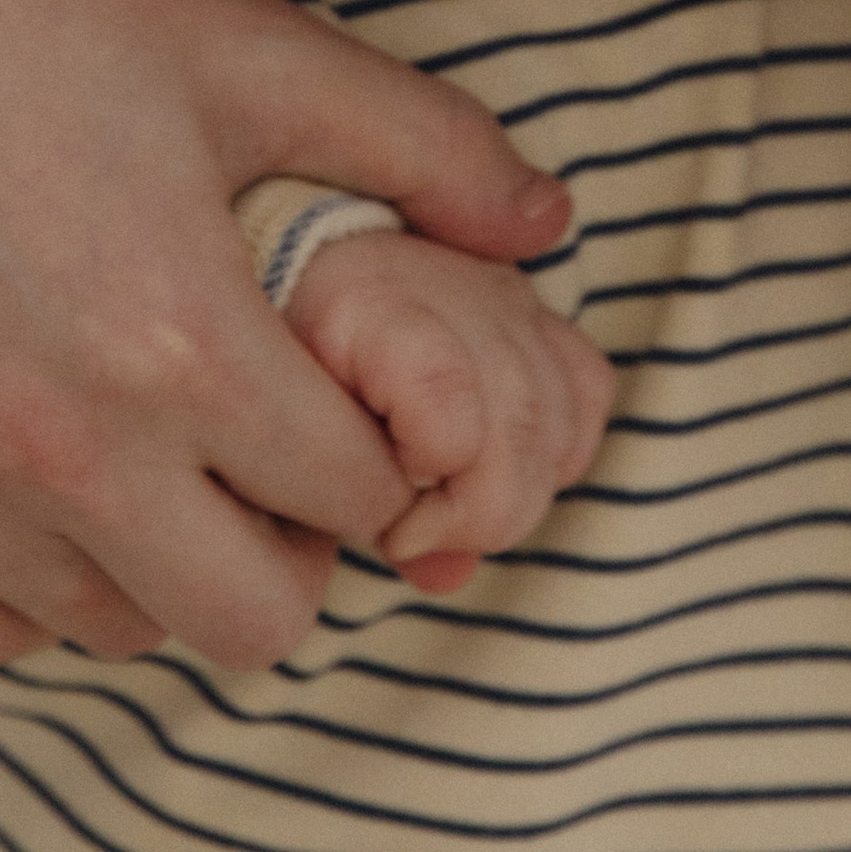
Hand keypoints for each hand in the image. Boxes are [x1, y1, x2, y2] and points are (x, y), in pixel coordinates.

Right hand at [0, 0, 569, 670]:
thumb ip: (426, 145)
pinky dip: (20, 583)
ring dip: (151, 560)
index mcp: (179, 347)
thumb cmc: (22, 9)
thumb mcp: (247, 51)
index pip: (357, 503)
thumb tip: (552, 228)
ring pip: (113, 631)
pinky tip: (26, 475)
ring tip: (133, 442)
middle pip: (255, 622)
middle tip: (253, 448)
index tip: (339, 401)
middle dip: (286, 545)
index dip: (374, 453)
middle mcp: (53, 452)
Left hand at [285, 233, 614, 590]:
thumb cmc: (263, 376)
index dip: (435, 495)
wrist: (275, 278)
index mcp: (362, 301)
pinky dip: (559, 451)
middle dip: (483, 514)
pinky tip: (503, 473)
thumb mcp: (278, 447)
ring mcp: (493, 286)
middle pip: (520, 420)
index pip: (445, 400)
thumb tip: (444, 573)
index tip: (389, 531)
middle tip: (421, 539)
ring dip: (522, 492)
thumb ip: (346, 506)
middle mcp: (443, 281)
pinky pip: (586, 387)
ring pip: (562, 411)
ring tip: (452, 511)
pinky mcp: (529, 303)